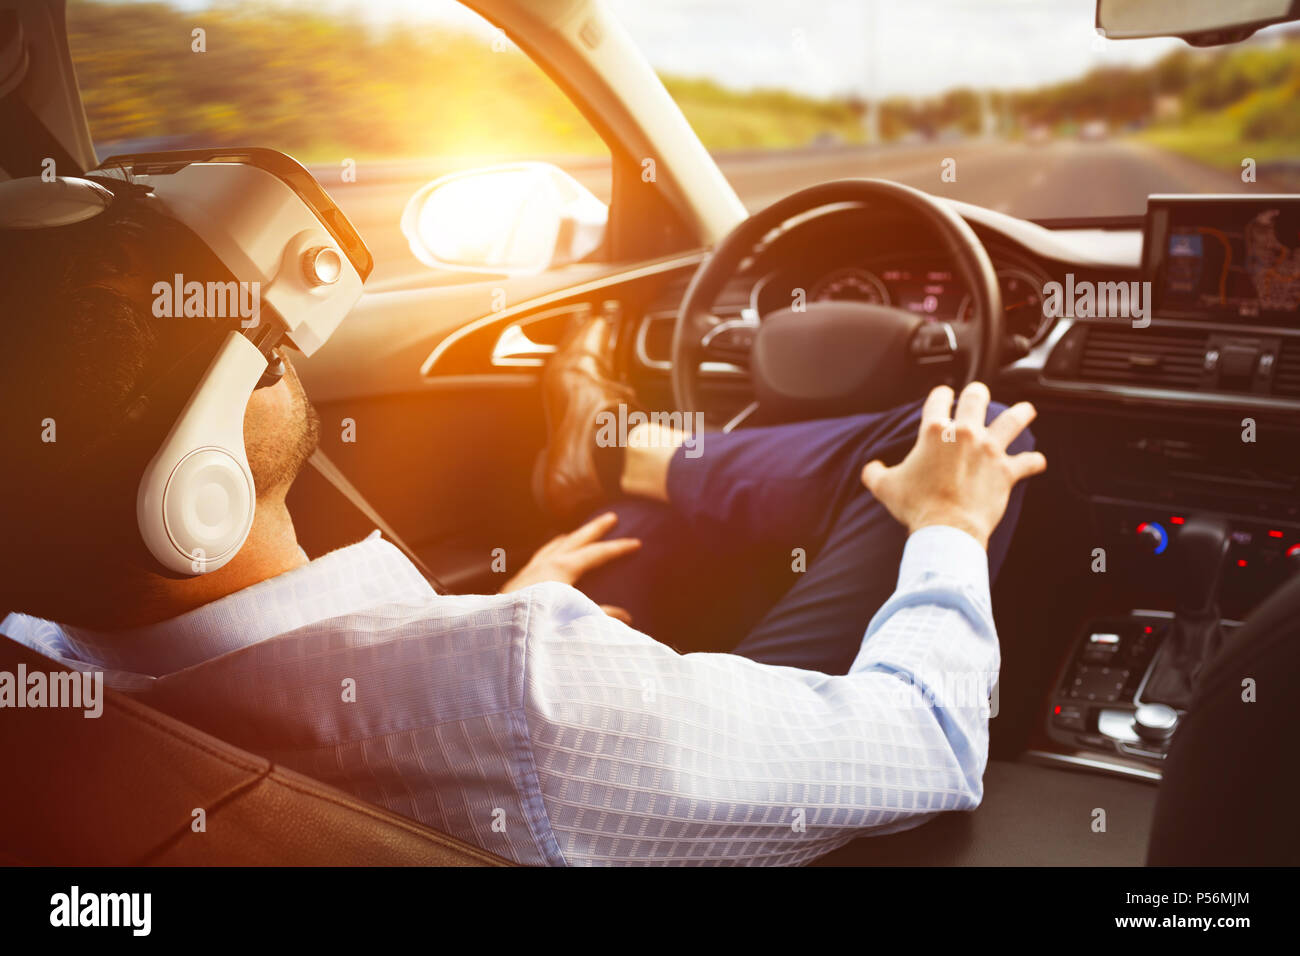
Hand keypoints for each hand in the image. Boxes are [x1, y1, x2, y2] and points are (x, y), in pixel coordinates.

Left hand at [500, 512, 639, 621]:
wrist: (500, 632)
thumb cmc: (539, 624)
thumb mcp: (576, 618)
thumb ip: (602, 616)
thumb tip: (627, 618)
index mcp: (562, 569)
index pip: (596, 553)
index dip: (618, 548)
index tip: (636, 542)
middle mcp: (545, 564)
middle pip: (575, 540)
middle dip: (594, 529)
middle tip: (611, 517)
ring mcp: (529, 570)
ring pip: (554, 546)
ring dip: (571, 538)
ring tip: (578, 534)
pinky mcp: (517, 581)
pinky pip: (540, 556)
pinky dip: (552, 550)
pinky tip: (550, 557)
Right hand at [860, 382, 1046, 549]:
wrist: (946, 529)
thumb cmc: (916, 506)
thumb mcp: (884, 487)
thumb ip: (874, 472)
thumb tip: (871, 468)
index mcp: (933, 431)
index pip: (938, 399)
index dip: (940, 394)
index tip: (943, 395)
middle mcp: (964, 433)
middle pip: (976, 398)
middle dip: (977, 394)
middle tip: (979, 396)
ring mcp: (989, 450)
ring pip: (1012, 421)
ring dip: (1021, 414)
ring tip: (1027, 410)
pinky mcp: (1006, 471)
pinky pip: (1028, 462)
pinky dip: (1033, 462)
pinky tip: (1037, 461)